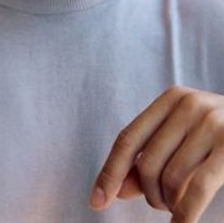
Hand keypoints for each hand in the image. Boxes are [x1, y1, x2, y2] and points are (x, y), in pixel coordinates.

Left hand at [90, 86, 223, 221]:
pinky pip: (196, 190)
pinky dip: (183, 216)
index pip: (128, 138)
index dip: (109, 172)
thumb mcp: (182, 134)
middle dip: (147, 193)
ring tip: (176, 205)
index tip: (96, 201)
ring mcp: (213, 123)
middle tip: (160, 203)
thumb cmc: (220, 133)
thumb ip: (149, 155)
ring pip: (169, 178)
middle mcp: (189, 105)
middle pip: (146, 162)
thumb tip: (115, 189)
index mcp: (172, 98)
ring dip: (168, 203)